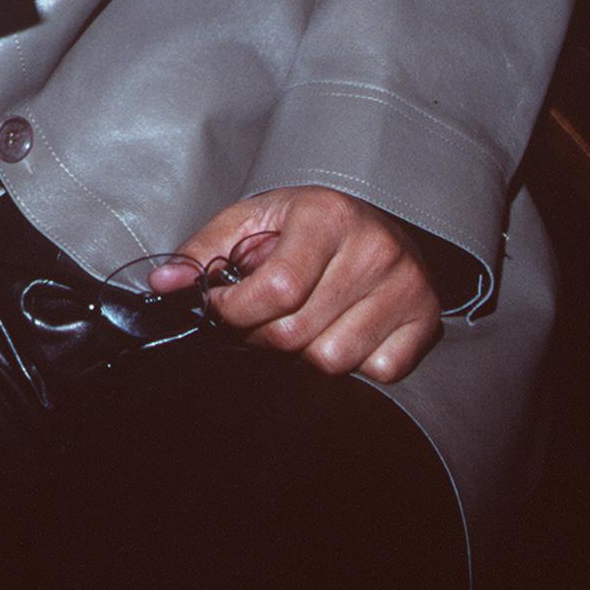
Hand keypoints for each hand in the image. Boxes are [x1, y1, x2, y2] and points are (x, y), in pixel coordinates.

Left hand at [154, 186, 442, 384]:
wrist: (376, 222)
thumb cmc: (306, 223)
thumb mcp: (253, 220)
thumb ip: (203, 251)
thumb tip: (163, 284)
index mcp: (326, 216)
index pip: (277, 289)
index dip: (237, 311)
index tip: (221, 307)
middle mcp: (375, 249)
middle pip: (298, 332)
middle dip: (260, 335)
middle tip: (257, 317)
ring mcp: (407, 287)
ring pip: (333, 360)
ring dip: (303, 351)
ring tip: (301, 318)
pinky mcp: (426, 321)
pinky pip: (376, 372)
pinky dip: (352, 362)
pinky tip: (342, 328)